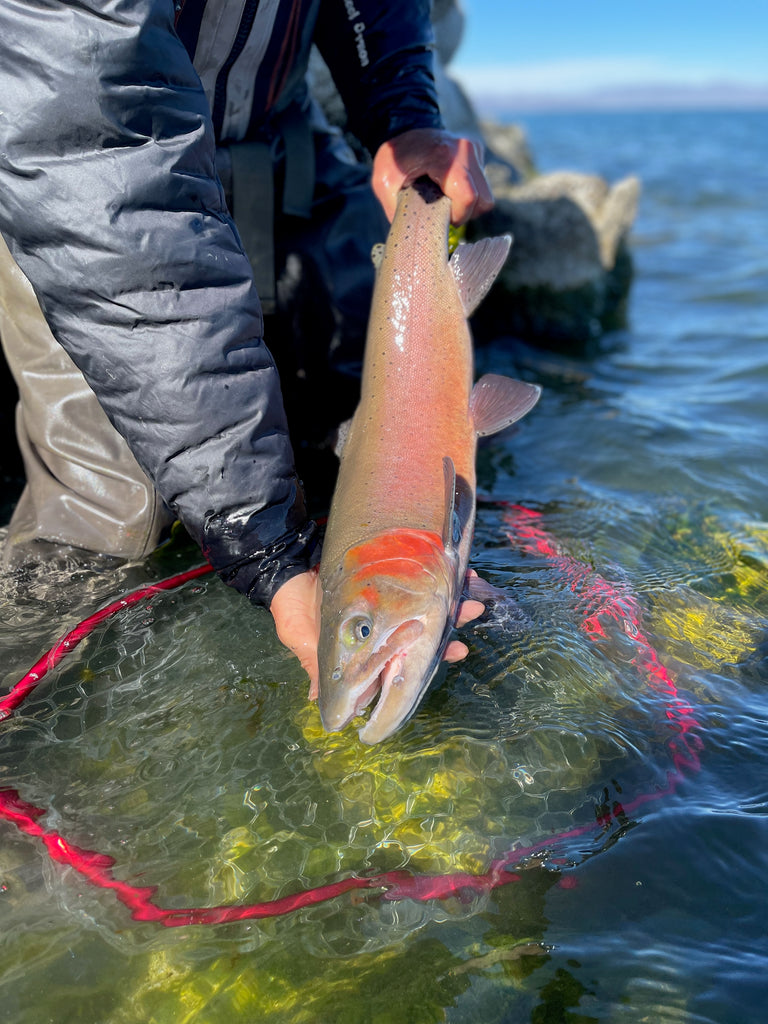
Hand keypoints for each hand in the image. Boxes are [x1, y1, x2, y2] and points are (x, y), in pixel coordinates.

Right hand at [269, 567, 485, 697]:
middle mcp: (383, 627)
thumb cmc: (292, 609)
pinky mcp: (384, 576)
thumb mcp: (301, 639)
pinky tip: (459, 565)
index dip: (433, 657)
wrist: (283, 569)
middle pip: (425, 631)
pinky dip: (438, 571)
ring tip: (472, 589)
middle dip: (451, 623)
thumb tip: (320, 702)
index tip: (457, 650)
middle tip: (472, 612)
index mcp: (368, 649)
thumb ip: (315, 666)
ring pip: (427, 603)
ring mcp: (386, 601)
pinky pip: (416, 574)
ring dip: (451, 597)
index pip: (406, 657)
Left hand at [371, 127, 493, 225]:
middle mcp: (465, 150)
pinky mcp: (478, 153)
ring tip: (446, 199)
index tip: (441, 216)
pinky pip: (483, 186)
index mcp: (444, 157)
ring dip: (468, 206)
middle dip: (464, 213)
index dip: (457, 215)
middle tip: (443, 210)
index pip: (468, 197)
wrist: (404, 126)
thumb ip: (399, 211)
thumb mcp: (385, 184)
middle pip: (483, 200)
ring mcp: (475, 150)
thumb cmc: (394, 158)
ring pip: (486, 196)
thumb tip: (413, 238)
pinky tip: (450, 188)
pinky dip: (469, 194)